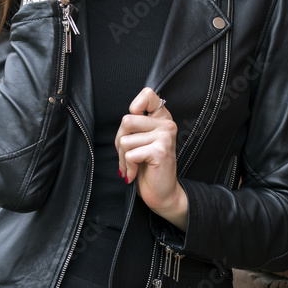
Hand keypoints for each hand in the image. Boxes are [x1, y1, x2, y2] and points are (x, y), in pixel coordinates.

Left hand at [116, 87, 187, 230]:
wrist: (162, 193)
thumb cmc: (147, 167)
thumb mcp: (140, 140)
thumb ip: (135, 125)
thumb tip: (126, 119)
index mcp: (162, 117)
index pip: (148, 94)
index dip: (135, 106)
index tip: (135, 126)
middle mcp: (167, 124)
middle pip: (126, 120)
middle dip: (120, 141)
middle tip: (128, 155)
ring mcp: (165, 137)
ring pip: (125, 139)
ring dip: (123, 157)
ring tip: (132, 165)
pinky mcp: (160, 151)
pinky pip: (130, 154)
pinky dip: (128, 167)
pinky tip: (135, 173)